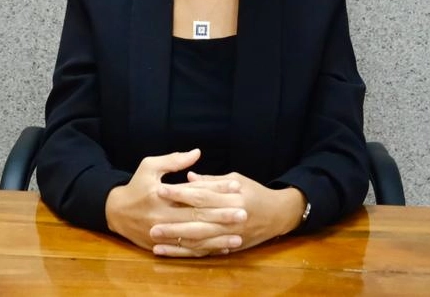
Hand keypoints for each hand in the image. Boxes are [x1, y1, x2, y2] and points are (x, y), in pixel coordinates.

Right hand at [105, 150, 246, 256]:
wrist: (115, 212)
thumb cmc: (136, 186)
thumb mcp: (150, 166)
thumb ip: (174, 161)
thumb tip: (197, 153)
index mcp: (160, 196)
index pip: (194, 194)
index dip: (216, 190)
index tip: (236, 186)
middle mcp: (162, 217)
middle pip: (197, 219)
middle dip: (222, 217)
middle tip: (244, 214)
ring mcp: (162, 235)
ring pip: (194, 239)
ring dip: (218, 239)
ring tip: (239, 237)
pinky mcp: (162, 247)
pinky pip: (187, 251)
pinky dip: (205, 250)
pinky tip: (222, 249)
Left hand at [153, 173, 304, 256]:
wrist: (278, 214)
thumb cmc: (255, 192)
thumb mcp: (236, 179)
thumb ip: (211, 180)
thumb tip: (189, 177)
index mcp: (233, 197)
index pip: (202, 195)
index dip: (181, 193)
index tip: (161, 190)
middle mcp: (231, 218)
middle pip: (199, 221)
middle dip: (174, 222)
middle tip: (151, 221)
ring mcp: (230, 235)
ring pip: (199, 240)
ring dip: (176, 241)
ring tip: (155, 239)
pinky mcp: (228, 247)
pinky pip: (203, 251)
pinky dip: (185, 252)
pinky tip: (169, 250)